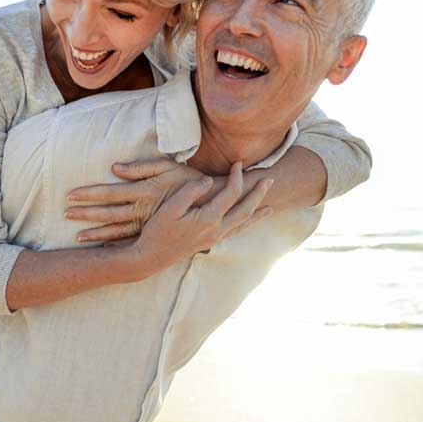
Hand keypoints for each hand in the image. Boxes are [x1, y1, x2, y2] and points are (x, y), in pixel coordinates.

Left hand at [66, 158, 206, 242]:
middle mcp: (143, 210)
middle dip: (86, 214)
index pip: (110, 193)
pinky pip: (130, 239)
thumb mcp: (167, 167)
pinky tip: (100, 245)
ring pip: (117, 230)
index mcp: (144, 191)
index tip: (71, 195)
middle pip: (108, 213)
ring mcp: (147, 223)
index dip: (90, 194)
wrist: (212, 201)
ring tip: (77, 236)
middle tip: (66, 213)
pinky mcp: (153, 231)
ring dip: (96, 232)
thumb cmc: (188, 179)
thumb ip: (141, 168)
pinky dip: (114, 243)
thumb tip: (115, 168)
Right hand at [128, 162, 272, 278]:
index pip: (231, 194)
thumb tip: (209, 180)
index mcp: (208, 219)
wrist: (151, 258)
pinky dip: (247, 225)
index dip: (237, 177)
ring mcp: (215, 238)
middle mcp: (217, 230)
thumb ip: (191, 191)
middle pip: (245, 209)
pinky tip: (250, 223)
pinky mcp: (210, 242)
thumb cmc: (157, 231)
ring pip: (243, 224)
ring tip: (271, 207)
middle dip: (258, 194)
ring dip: (257, 213)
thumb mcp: (170, 208)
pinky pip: (235, 231)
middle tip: (269, 180)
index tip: (238, 163)